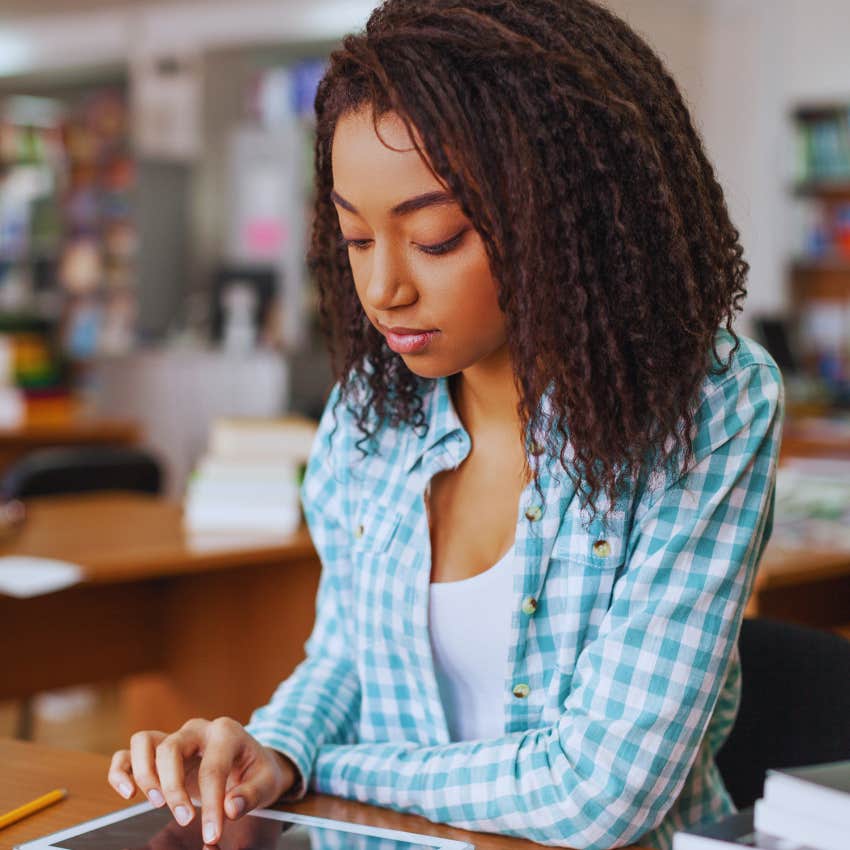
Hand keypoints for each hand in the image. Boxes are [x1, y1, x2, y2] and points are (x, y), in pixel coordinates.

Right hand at [108, 717, 297, 844]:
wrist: (249, 760)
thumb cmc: (256, 770)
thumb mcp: (267, 782)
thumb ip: (251, 795)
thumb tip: (231, 808)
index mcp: (226, 733)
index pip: (213, 768)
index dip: (211, 805)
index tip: (212, 834)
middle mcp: (197, 730)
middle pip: (171, 749)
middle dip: (174, 789)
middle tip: (185, 819)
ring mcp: (175, 736)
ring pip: (145, 741)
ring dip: (145, 775)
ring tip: (157, 804)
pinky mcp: (159, 750)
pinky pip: (129, 751)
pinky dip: (121, 769)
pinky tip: (127, 791)